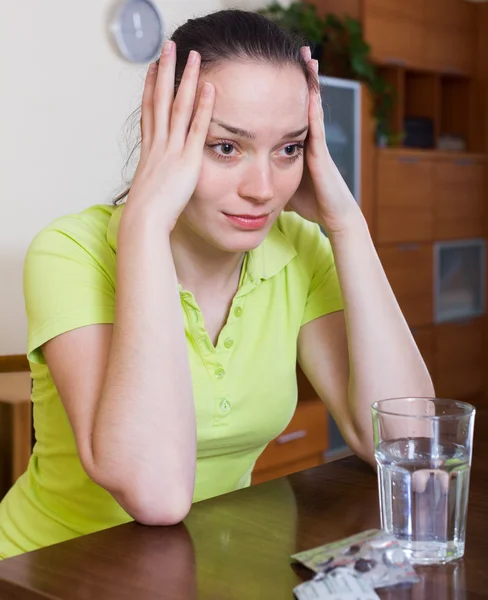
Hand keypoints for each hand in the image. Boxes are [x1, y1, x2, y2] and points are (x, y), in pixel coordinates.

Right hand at [124, 42, 214, 231]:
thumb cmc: (147, 214)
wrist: (145, 220)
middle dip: (165, 71)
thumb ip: (157, 180)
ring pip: (178, 106)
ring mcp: (172, 149)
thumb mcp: (150, 191)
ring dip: (185, 78)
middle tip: (168, 47)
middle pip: (161, 99)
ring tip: (192, 55)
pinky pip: (197, 127)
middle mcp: (158, 144)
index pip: (150, 112)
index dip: (151, 88)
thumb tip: (157, 184)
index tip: (153, 68)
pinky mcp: (188, 159)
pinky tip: (209, 87)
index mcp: (149, 151)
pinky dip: (203, 107)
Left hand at [286, 47, 361, 235]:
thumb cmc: (310, 203)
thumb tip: (249, 177)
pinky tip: (310, 88)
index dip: (283, 91)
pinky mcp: (321, 153)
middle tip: (297, 49)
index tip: (275, 68)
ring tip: (306, 55)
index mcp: (297, 144)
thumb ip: (269, 176)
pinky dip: (313, 106)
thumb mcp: (282, 185)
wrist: (333, 216)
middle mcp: (308, 139)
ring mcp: (316, 144)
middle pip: (302, 101)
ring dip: (310, 81)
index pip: (288, 112)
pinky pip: (316, 125)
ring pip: (312, 106)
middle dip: (299, 76)